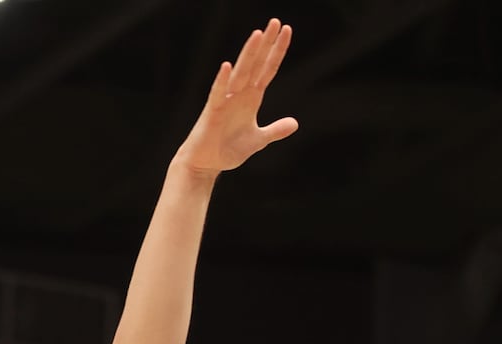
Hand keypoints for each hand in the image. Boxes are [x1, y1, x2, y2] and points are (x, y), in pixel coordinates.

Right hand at [174, 19, 298, 178]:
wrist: (206, 163)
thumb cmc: (228, 149)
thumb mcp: (258, 140)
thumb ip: (275, 130)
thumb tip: (295, 123)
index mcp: (251, 97)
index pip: (268, 69)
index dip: (277, 51)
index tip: (287, 31)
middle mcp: (239, 94)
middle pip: (255, 64)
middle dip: (266, 44)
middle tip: (276, 22)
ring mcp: (225, 101)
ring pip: (240, 73)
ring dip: (249, 55)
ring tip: (258, 35)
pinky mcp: (213, 112)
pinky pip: (218, 94)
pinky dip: (222, 81)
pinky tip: (228, 67)